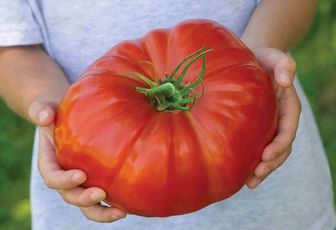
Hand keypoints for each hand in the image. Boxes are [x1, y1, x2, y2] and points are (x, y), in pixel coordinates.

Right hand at [28, 101, 126, 221]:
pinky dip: (115, 203)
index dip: (63, 180)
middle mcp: (64, 177)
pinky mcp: (96, 180)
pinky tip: (130, 203)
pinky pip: (104, 197)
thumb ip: (41, 111)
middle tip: (100, 194)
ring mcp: (81, 182)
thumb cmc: (57, 113)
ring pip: (88, 205)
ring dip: (103, 212)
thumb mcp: (47, 109)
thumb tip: (43, 116)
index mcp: (50, 163)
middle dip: (84, 199)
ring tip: (121, 212)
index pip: (52, 177)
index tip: (80, 175)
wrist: (67, 118)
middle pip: (71, 196)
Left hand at [245, 47, 301, 188]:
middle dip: (270, 164)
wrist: (251, 60)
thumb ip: (284, 64)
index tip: (265, 155)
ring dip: (261, 169)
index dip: (279, 144)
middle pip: (281, 148)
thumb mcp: (273, 56)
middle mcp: (280, 120)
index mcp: (288, 106)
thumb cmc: (262, 58)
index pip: (287, 130)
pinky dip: (251, 162)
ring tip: (248, 183)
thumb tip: (287, 80)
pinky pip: (256, 148)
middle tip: (254, 177)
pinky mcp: (256, 129)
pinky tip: (239, 173)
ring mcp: (269, 126)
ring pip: (270, 153)